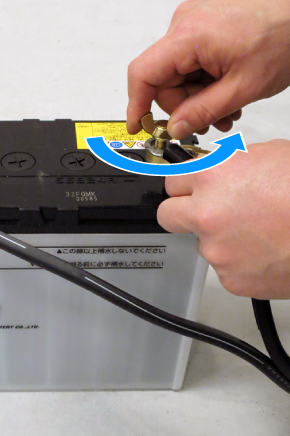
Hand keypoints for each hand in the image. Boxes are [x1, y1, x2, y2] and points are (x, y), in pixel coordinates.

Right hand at [127, 0, 289, 138]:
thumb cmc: (286, 31)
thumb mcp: (243, 86)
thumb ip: (203, 111)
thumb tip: (175, 128)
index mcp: (187, 36)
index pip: (142, 74)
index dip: (136, 106)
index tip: (139, 128)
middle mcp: (184, 24)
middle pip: (164, 79)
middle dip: (185, 107)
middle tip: (212, 122)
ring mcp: (195, 20)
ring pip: (181, 72)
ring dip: (200, 96)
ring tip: (228, 108)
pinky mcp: (206, 21)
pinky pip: (193, 59)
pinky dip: (206, 79)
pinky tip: (228, 89)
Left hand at [158, 140, 289, 298]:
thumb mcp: (267, 156)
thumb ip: (229, 165)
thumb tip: (214, 172)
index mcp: (211, 177)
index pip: (171, 181)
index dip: (185, 184)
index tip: (191, 188)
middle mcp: (205, 214)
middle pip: (168, 215)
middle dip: (183, 212)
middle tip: (209, 211)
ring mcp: (216, 251)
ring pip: (202, 243)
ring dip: (219, 238)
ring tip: (257, 232)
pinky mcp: (231, 280)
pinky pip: (225, 268)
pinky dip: (239, 262)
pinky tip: (264, 251)